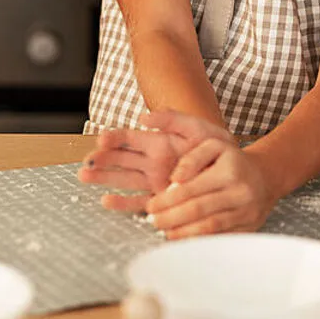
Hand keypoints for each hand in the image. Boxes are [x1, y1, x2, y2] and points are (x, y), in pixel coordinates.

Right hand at [78, 110, 233, 212]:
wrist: (235, 170)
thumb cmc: (217, 147)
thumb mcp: (199, 127)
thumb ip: (174, 119)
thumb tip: (144, 116)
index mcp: (158, 142)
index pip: (129, 138)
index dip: (113, 137)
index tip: (101, 138)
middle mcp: (152, 161)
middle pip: (120, 158)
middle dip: (102, 159)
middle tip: (87, 162)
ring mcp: (154, 180)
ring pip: (122, 178)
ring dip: (103, 177)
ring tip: (84, 176)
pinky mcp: (160, 198)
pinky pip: (137, 201)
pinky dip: (122, 202)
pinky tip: (107, 200)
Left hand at [143, 136, 277, 238]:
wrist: (265, 176)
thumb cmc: (233, 162)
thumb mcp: (214, 146)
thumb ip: (191, 158)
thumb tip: (175, 179)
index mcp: (229, 171)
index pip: (190, 190)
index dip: (165, 201)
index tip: (150, 206)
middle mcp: (241, 192)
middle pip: (197, 210)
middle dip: (170, 218)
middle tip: (154, 221)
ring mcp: (247, 211)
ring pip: (209, 227)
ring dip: (182, 232)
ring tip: (166, 231)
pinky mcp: (249, 226)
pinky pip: (221, 237)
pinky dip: (200, 240)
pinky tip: (185, 237)